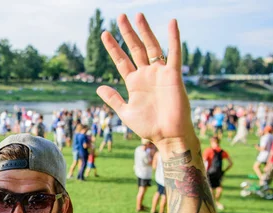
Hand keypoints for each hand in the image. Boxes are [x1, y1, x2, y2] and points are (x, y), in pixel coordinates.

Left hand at [96, 14, 193, 144]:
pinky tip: (172, 23)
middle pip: (135, 49)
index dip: (113, 47)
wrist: (167, 136)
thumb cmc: (148, 127)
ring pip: (152, 46)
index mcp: (134, 82)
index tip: (104, 34)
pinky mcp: (173, 75)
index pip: (121, 60)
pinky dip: (173, 38)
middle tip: (120, 16)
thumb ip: (113, 99)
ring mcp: (159, 73)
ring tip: (137, 16)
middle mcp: (146, 74)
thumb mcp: (125, 112)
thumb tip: (99, 87)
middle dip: (127, 33)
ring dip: (144, 31)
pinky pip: (174, 53)